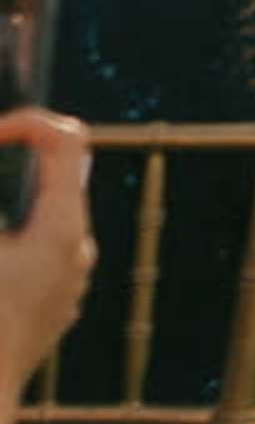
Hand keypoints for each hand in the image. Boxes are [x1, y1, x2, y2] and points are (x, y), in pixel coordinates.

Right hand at [0, 115, 93, 391]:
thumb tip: (0, 158)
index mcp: (61, 227)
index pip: (66, 140)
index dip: (26, 123)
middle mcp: (77, 247)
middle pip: (59, 173)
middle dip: (15, 162)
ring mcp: (71, 276)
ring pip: (49, 213)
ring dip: (14, 202)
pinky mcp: (58, 299)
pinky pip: (41, 249)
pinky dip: (15, 238)